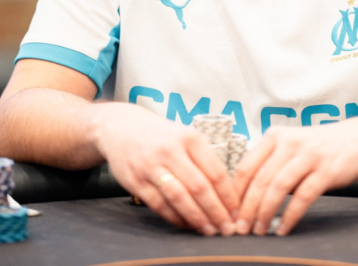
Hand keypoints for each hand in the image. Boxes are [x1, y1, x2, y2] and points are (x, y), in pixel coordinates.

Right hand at [90, 103, 239, 235]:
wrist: (121, 126)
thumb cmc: (161, 135)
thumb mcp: (186, 136)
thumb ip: (204, 159)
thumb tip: (227, 191)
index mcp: (189, 138)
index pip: (215, 171)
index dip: (228, 195)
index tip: (237, 211)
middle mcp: (170, 150)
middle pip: (199, 187)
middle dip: (216, 211)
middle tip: (226, 227)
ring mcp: (151, 166)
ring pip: (179, 198)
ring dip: (196, 218)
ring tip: (208, 229)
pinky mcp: (135, 180)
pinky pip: (159, 204)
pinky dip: (174, 217)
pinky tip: (186, 223)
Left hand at [232, 114, 357, 235]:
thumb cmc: (319, 147)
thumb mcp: (290, 146)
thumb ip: (269, 164)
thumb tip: (244, 197)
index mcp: (274, 137)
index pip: (245, 167)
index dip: (234, 194)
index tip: (228, 213)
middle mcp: (288, 143)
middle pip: (259, 180)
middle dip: (246, 209)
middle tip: (240, 228)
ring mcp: (308, 156)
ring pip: (278, 188)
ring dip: (265, 213)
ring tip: (259, 230)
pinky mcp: (326, 170)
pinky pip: (303, 197)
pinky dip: (290, 216)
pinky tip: (283, 228)